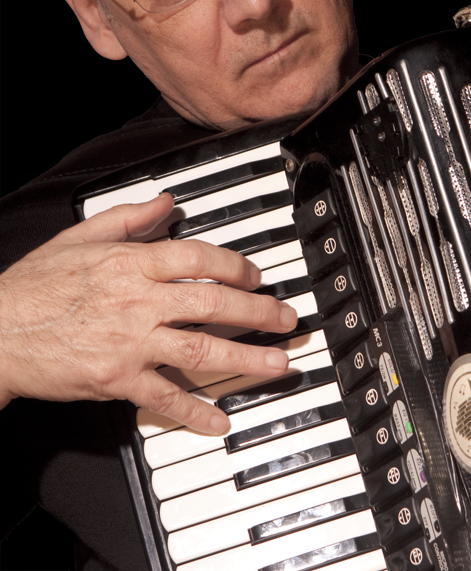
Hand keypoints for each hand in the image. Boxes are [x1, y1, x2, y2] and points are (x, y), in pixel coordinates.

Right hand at [0, 194, 296, 434]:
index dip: (236, 265)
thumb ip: (128, 218)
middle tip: (286, 319)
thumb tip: (166, 201)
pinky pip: (164, 397)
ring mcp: (129, 343)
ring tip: (277, 364)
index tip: (257, 276)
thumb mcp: (79, 238)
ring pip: (200, 349)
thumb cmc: (34, 287)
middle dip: (258, 312)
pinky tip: (221, 419)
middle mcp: (136, 302)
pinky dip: (195, 411)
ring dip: (246, 358)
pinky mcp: (116, 379)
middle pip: (213, 304)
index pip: (198, 258)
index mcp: (129, 264)